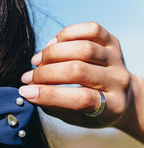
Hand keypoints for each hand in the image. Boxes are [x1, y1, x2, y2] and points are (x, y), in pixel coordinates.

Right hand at [18, 22, 133, 130]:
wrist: (120, 94)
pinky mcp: (113, 41)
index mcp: (111, 106)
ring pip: (83, 48)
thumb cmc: (91, 111)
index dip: (50, 95)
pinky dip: (67, 35)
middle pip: (79, 71)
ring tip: (36, 62)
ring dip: (52, 53)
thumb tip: (29, 91)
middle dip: (46, 74)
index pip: (81, 99)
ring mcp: (117, 59)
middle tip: (27, 78)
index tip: (26, 92)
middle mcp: (118, 80)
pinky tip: (52, 45)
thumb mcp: (75, 117)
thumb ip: (54, 106)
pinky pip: (91, 29)